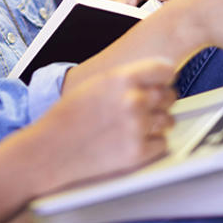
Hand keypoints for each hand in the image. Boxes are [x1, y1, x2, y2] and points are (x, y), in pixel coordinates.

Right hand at [32, 58, 175, 190]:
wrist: (52, 147)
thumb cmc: (69, 116)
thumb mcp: (96, 84)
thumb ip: (125, 80)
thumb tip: (151, 81)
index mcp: (121, 79)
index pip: (165, 69)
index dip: (164, 76)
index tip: (162, 81)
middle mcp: (132, 100)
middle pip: (170, 96)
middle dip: (161, 101)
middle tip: (146, 106)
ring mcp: (137, 127)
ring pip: (169, 121)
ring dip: (158, 123)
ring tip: (136, 125)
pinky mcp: (138, 153)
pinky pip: (162, 144)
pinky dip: (152, 144)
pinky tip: (132, 140)